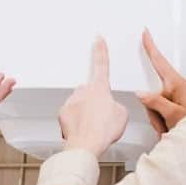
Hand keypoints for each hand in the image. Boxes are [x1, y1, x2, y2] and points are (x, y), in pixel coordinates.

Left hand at [59, 38, 128, 156]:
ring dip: (86, 112)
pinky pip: (71, 115)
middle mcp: (84, 91)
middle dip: (95, 101)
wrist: (86, 144)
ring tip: (93, 127)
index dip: (101, 50)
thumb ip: (117, 106)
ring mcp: (72, 101)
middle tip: (101, 117)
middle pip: (91, 92)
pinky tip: (83, 130)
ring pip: (80, 104)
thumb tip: (111, 108)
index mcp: (100, 88)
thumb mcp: (122, 115)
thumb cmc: (103, 130)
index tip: (98, 39)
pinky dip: (76, 121)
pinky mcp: (63, 112)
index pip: (101, 64)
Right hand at [137, 28, 185, 135]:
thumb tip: (141, 93)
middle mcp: (176, 88)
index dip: (151, 46)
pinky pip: (156, 109)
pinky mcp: (173, 104)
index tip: (146, 33)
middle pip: (150, 91)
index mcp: (177, 84)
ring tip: (168, 124)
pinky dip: (160, 119)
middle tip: (163, 120)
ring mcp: (175, 97)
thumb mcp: (172, 115)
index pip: (160, 61)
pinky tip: (168, 125)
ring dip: (157, 117)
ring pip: (151, 102)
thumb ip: (155, 102)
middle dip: (153, 109)